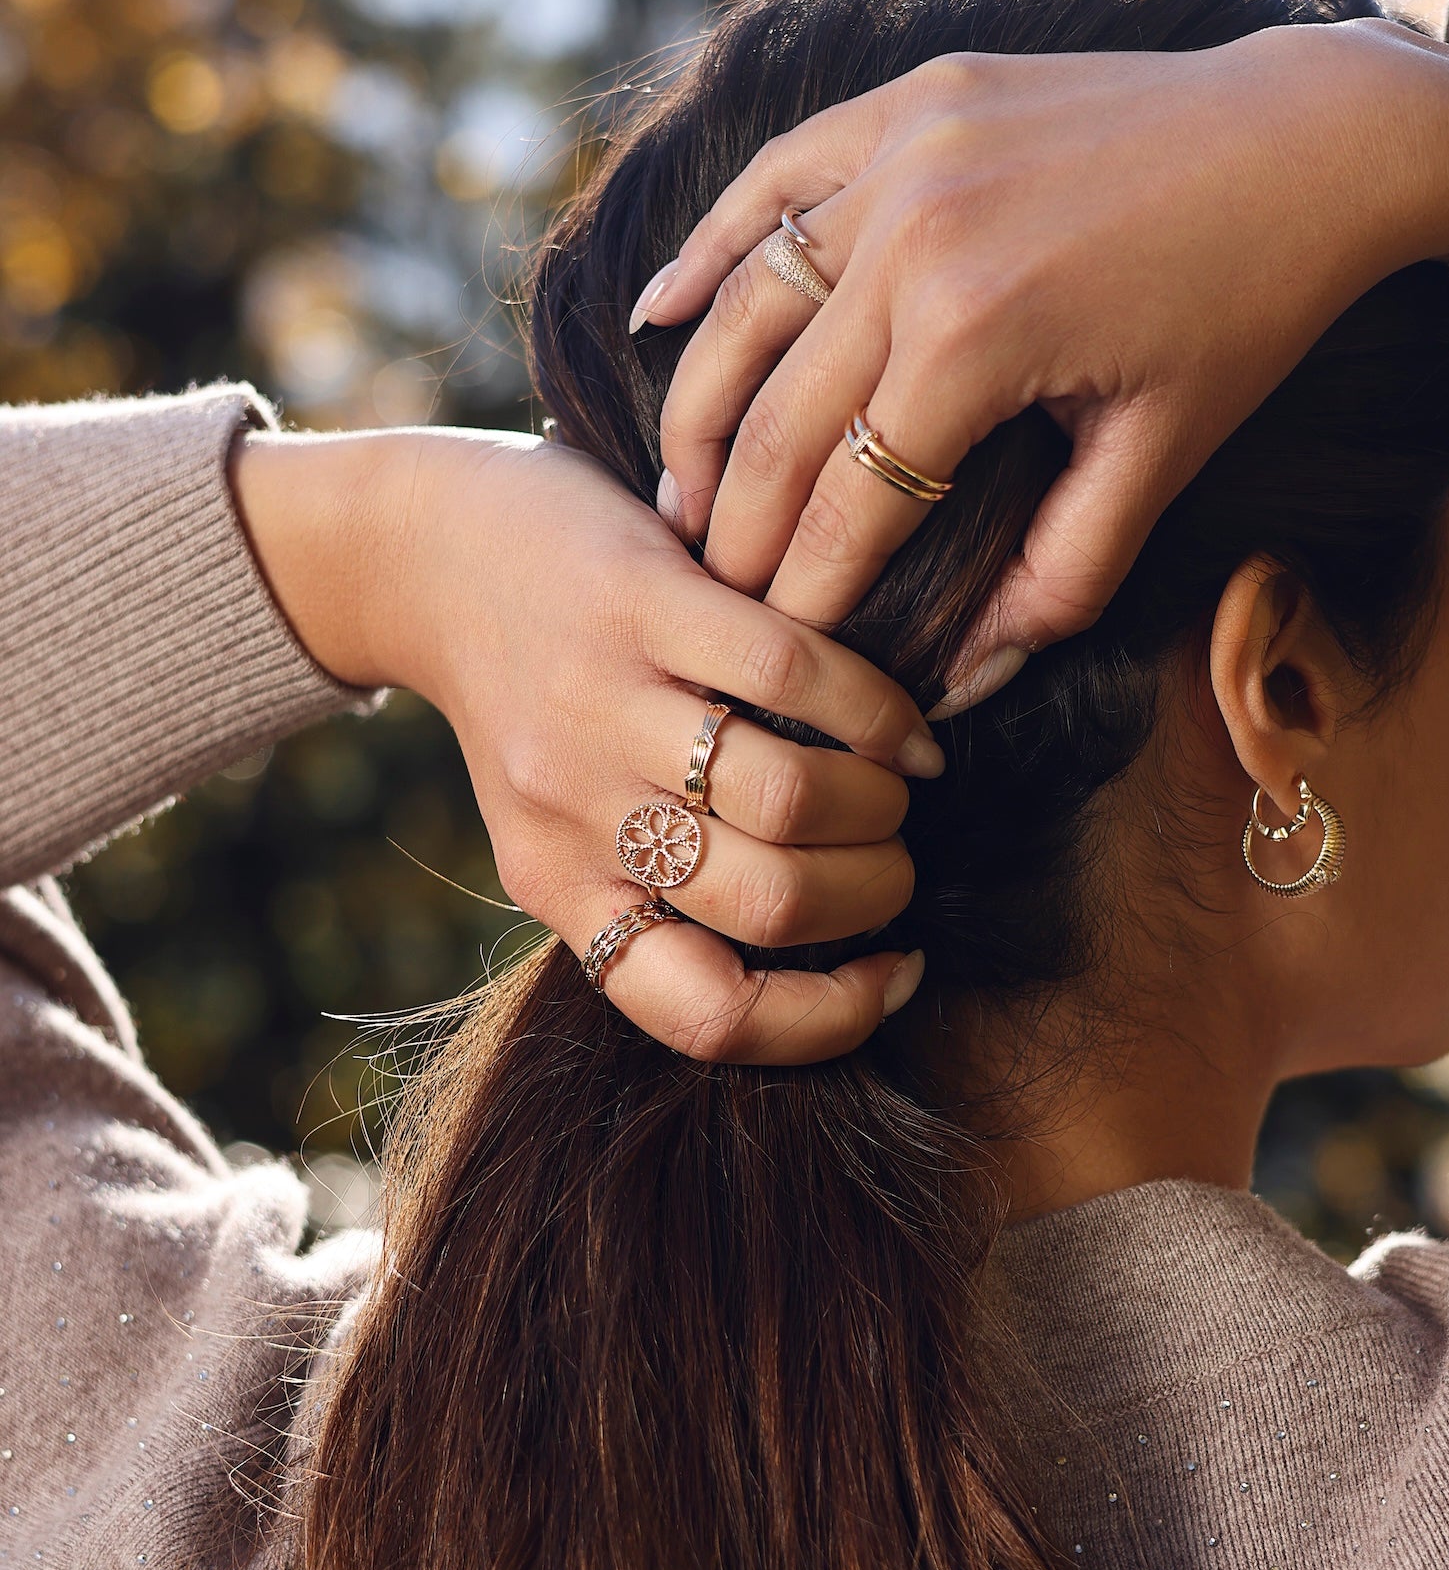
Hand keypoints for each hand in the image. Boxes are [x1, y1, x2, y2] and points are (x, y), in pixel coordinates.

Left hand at [229, 424, 943, 1063]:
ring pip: (787, 800)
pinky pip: (787, 673)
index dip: (828, 1020)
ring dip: (876, 804)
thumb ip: (665, 884)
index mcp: (557, 888)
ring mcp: (599, 706)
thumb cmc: (534, 696)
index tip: (893, 974)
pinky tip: (897, 724)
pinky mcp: (633, 601)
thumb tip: (835, 944)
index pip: (704, 1014)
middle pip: (769, 908)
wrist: (430, 548)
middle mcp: (571, 812)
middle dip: (873, 893)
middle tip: (893, 858)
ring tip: (893, 787)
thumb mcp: (565, 820)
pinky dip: (870, 708)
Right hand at [636, 26, 1448, 703]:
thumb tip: (962, 680)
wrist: (1306, 138)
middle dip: (738, 524)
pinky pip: (773, 181)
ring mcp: (900, 154)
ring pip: (749, 303)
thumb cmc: (1246, 315)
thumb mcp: (1160, 461)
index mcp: (978, 337)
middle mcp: (914, 236)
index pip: (850, 498)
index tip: (775, 655)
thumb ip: (1056, 578)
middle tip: (713, 597)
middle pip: (778, 414)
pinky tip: (657, 317)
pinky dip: (709, 251)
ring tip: (681, 496)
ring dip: (701, 410)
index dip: (806, 592)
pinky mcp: (906, 100)